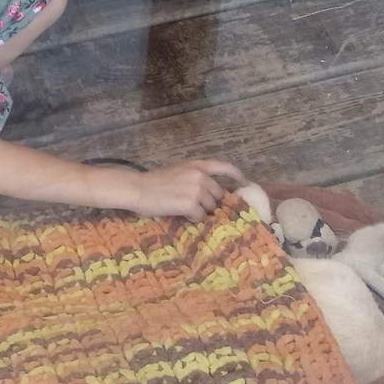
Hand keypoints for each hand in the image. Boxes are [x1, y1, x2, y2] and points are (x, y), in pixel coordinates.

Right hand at [119, 159, 245, 221]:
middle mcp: (200, 175)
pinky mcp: (190, 204)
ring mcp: (196, 190)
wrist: (138, 189)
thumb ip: (196, 177)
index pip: (225, 167)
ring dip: (200, 211)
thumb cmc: (154, 182)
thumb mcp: (178, 171)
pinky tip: (181, 214)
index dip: (237, 175)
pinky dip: (192, 218)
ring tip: (183, 209)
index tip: (245, 183)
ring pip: (210, 208)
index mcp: (197, 165)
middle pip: (218, 195)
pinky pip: (200, 216)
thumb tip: (212, 192)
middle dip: (210, 203)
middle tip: (196, 207)